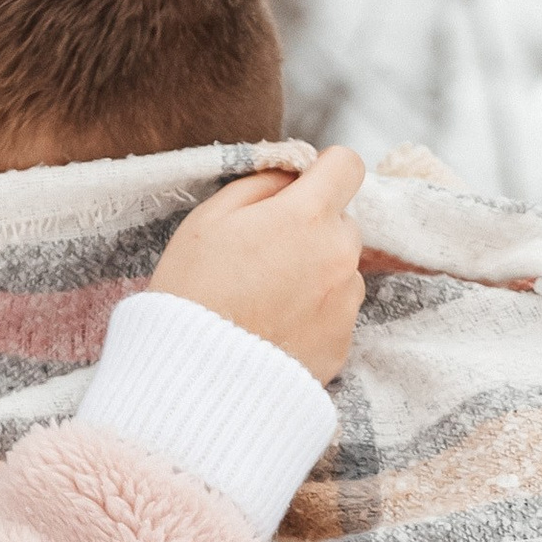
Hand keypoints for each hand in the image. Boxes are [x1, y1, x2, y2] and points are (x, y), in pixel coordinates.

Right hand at [147, 144, 365, 380]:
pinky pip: (336, 312)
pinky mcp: (344, 342)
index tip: (299, 188)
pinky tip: (275, 327)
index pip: (347, 165)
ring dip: (316, 273)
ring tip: (267, 299)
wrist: (199, 375)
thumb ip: (259, 184)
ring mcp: (346, 301)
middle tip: (265, 254)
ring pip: (342, 268)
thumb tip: (291, 176)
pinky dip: (313, 314)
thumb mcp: (209, 218)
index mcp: (307, 215)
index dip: (323, 171)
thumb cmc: (195, 289)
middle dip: (312, 228)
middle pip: (342, 222)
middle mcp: (339, 255)